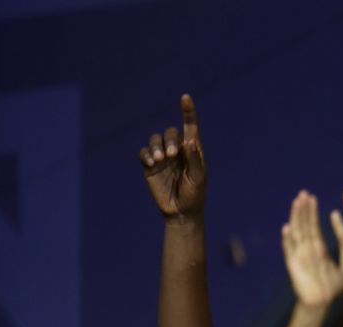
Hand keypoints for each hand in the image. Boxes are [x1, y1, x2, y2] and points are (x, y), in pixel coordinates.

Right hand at [140, 95, 206, 220]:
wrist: (181, 212)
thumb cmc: (195, 195)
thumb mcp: (198, 178)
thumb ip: (194, 159)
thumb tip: (187, 141)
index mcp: (192, 150)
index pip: (190, 126)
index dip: (188, 111)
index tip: (185, 97)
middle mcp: (177, 150)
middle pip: (170, 133)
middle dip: (169, 141)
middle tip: (172, 155)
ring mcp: (163, 157)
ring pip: (155, 140)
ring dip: (156, 146)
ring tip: (160, 159)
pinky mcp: (150, 166)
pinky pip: (144, 152)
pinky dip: (146, 154)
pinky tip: (151, 162)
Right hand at [281, 191, 341, 308]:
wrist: (319, 302)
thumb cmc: (329, 286)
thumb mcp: (338, 265)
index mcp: (317, 248)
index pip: (313, 226)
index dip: (311, 212)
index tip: (311, 197)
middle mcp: (306, 249)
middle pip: (304, 225)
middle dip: (303, 209)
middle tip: (303, 193)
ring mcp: (299, 255)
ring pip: (297, 233)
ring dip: (296, 218)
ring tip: (296, 202)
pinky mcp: (294, 266)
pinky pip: (290, 251)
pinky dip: (287, 240)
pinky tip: (286, 228)